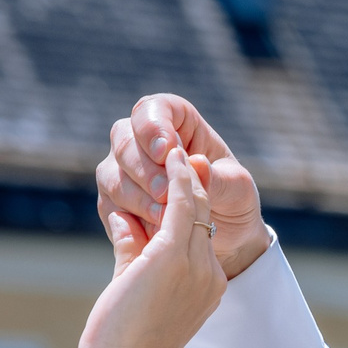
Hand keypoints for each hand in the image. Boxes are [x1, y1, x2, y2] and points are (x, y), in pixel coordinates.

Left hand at [78, 148, 230, 347]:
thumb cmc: (123, 343)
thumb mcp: (132, 289)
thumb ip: (131, 253)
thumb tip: (122, 220)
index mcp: (207, 288)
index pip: (202, 233)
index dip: (189, 201)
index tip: (173, 176)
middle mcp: (210, 275)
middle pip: (203, 212)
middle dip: (188, 179)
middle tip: (172, 146)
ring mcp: (195, 265)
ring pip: (194, 202)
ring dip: (180, 169)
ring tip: (168, 140)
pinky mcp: (173, 256)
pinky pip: (181, 202)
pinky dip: (175, 174)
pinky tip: (168, 152)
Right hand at [96, 94, 267, 278]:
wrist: (227, 238)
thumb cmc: (233, 200)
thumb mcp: (237, 188)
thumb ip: (219, 177)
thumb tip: (197, 163)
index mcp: (176, 122)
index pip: (152, 110)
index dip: (153, 128)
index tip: (166, 152)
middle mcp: (142, 141)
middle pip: (124, 140)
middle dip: (144, 169)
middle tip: (165, 194)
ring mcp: (124, 170)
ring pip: (111, 174)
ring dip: (137, 198)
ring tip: (164, 217)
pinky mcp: (116, 202)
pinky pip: (109, 206)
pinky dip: (129, 220)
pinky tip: (151, 232)